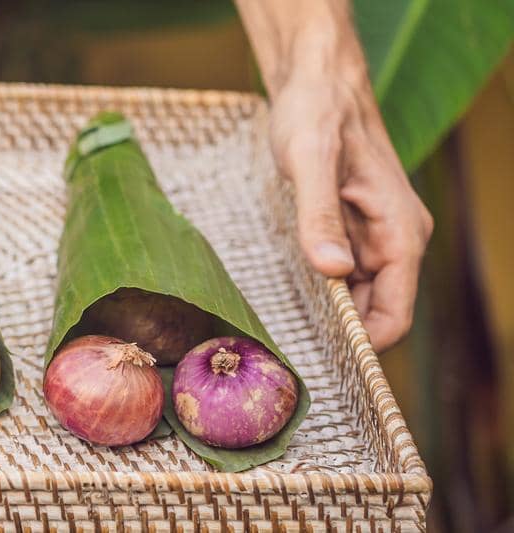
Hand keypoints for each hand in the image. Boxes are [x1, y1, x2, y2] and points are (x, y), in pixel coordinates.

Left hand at [239, 0, 432, 351]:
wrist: (316, 82)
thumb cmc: (316, 115)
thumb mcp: (309, 163)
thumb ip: (319, 217)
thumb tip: (331, 270)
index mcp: (398, 231)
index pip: (394, 314)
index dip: (363, 346)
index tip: (320, 363)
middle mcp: (395, 238)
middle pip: (374, 310)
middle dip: (338, 334)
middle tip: (285, 352)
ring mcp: (374, 233)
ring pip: (356, 293)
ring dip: (326, 312)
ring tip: (280, 329)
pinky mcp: (352, 226)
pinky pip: (341, 272)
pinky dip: (319, 287)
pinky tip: (285, 294)